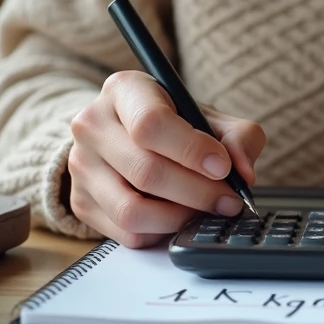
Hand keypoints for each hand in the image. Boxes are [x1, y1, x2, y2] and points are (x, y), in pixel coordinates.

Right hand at [67, 71, 265, 247]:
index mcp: (124, 90)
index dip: (191, 150)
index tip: (223, 168)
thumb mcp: (210, 117)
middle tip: (229, 200)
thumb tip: (243, 174)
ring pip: (132, 210)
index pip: (151, 124)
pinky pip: (126, 233)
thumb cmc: (175, 124)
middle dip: (198, 192)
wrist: (129, 138)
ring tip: (205, 211)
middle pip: (145, 171)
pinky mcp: (81, 202)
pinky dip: (161, 233)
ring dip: (180, 218)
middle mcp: (92, 124)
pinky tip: (179, 217)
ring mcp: (81, 166)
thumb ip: (238, 137)